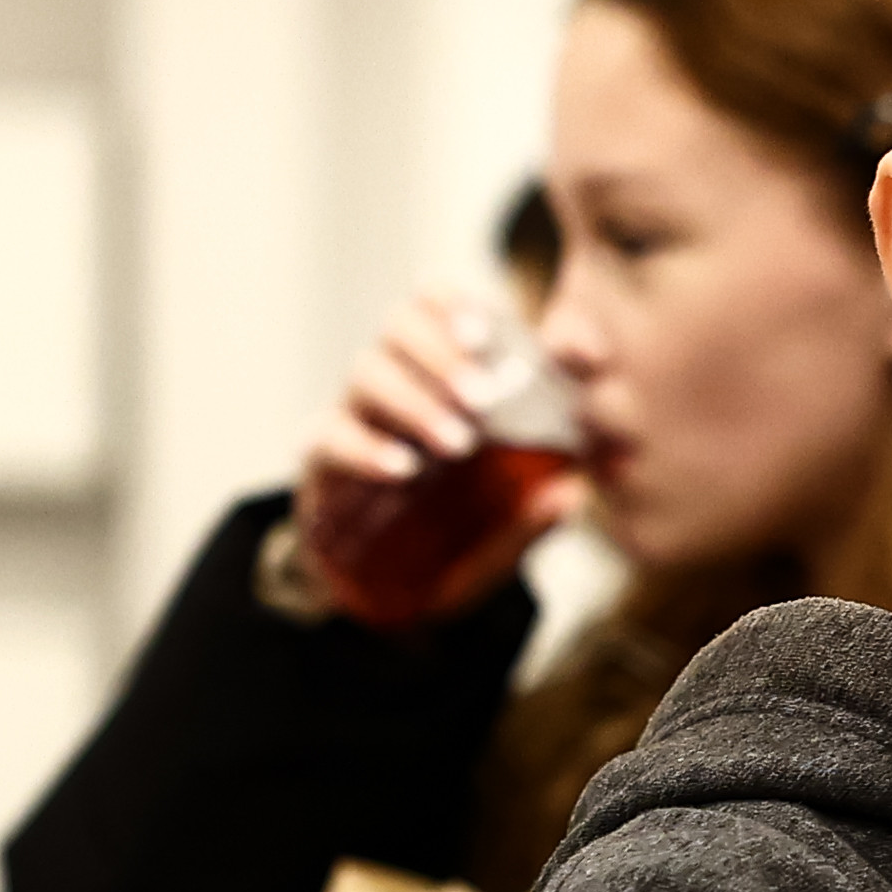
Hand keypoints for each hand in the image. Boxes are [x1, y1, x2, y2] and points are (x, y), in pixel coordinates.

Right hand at [290, 294, 577, 627]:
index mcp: (440, 374)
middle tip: (484, 398)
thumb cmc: (454, 536)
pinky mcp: (321, 458)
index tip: (483, 332)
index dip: (454, 304)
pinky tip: (404, 469)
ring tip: (460, 444)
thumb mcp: (505, 531)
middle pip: (399, 325)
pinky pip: (331, 436)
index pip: (434, 303)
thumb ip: (535, 515)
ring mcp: (354, 416)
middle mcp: (395, 381)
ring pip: (367, 372)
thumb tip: (570, 495)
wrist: (386, 589)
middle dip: (443, 353)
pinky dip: (367, 447)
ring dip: (417, 401)